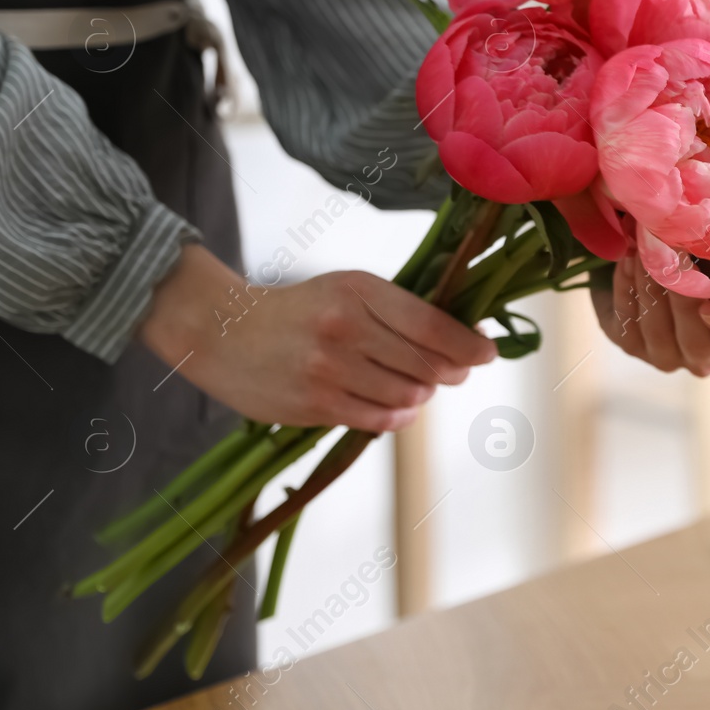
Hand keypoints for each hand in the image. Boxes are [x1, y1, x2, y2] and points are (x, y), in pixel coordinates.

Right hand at [139, 245, 495, 431]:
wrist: (222, 332)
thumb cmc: (299, 310)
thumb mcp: (348, 289)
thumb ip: (400, 310)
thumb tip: (464, 339)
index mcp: (360, 291)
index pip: (433, 324)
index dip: (469, 344)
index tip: (487, 352)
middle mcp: (346, 328)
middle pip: (427, 364)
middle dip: (451, 372)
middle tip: (454, 371)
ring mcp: (329, 369)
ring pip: (408, 395)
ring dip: (422, 395)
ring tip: (414, 385)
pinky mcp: (315, 404)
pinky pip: (379, 420)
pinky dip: (398, 416)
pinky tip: (396, 406)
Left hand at [590, 254, 709, 375]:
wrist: (672, 265)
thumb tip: (707, 233)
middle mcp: (707, 356)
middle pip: (692, 332)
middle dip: (677, 283)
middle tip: (666, 243)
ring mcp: (668, 357)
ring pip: (656, 325)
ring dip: (648, 279)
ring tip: (644, 242)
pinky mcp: (632, 347)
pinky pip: (627, 319)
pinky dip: (626, 285)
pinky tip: (628, 257)